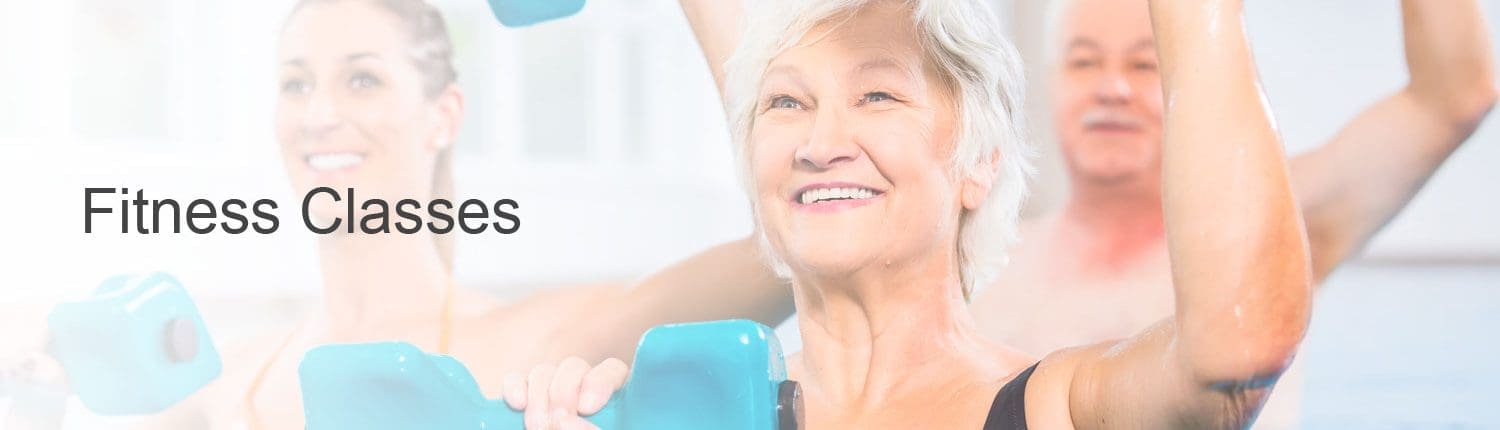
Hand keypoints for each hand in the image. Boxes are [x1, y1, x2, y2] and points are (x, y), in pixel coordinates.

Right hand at [502, 357, 627, 429]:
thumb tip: (565, 422)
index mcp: (614, 405)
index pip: (612, 371)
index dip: (601, 380)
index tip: (588, 406)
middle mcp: (583, 393)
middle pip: (575, 367)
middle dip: (563, 391)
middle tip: (554, 422)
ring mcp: (552, 396)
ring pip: (545, 372)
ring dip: (539, 394)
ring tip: (535, 426)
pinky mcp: (524, 402)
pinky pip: (518, 380)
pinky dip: (515, 386)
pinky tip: (516, 404)